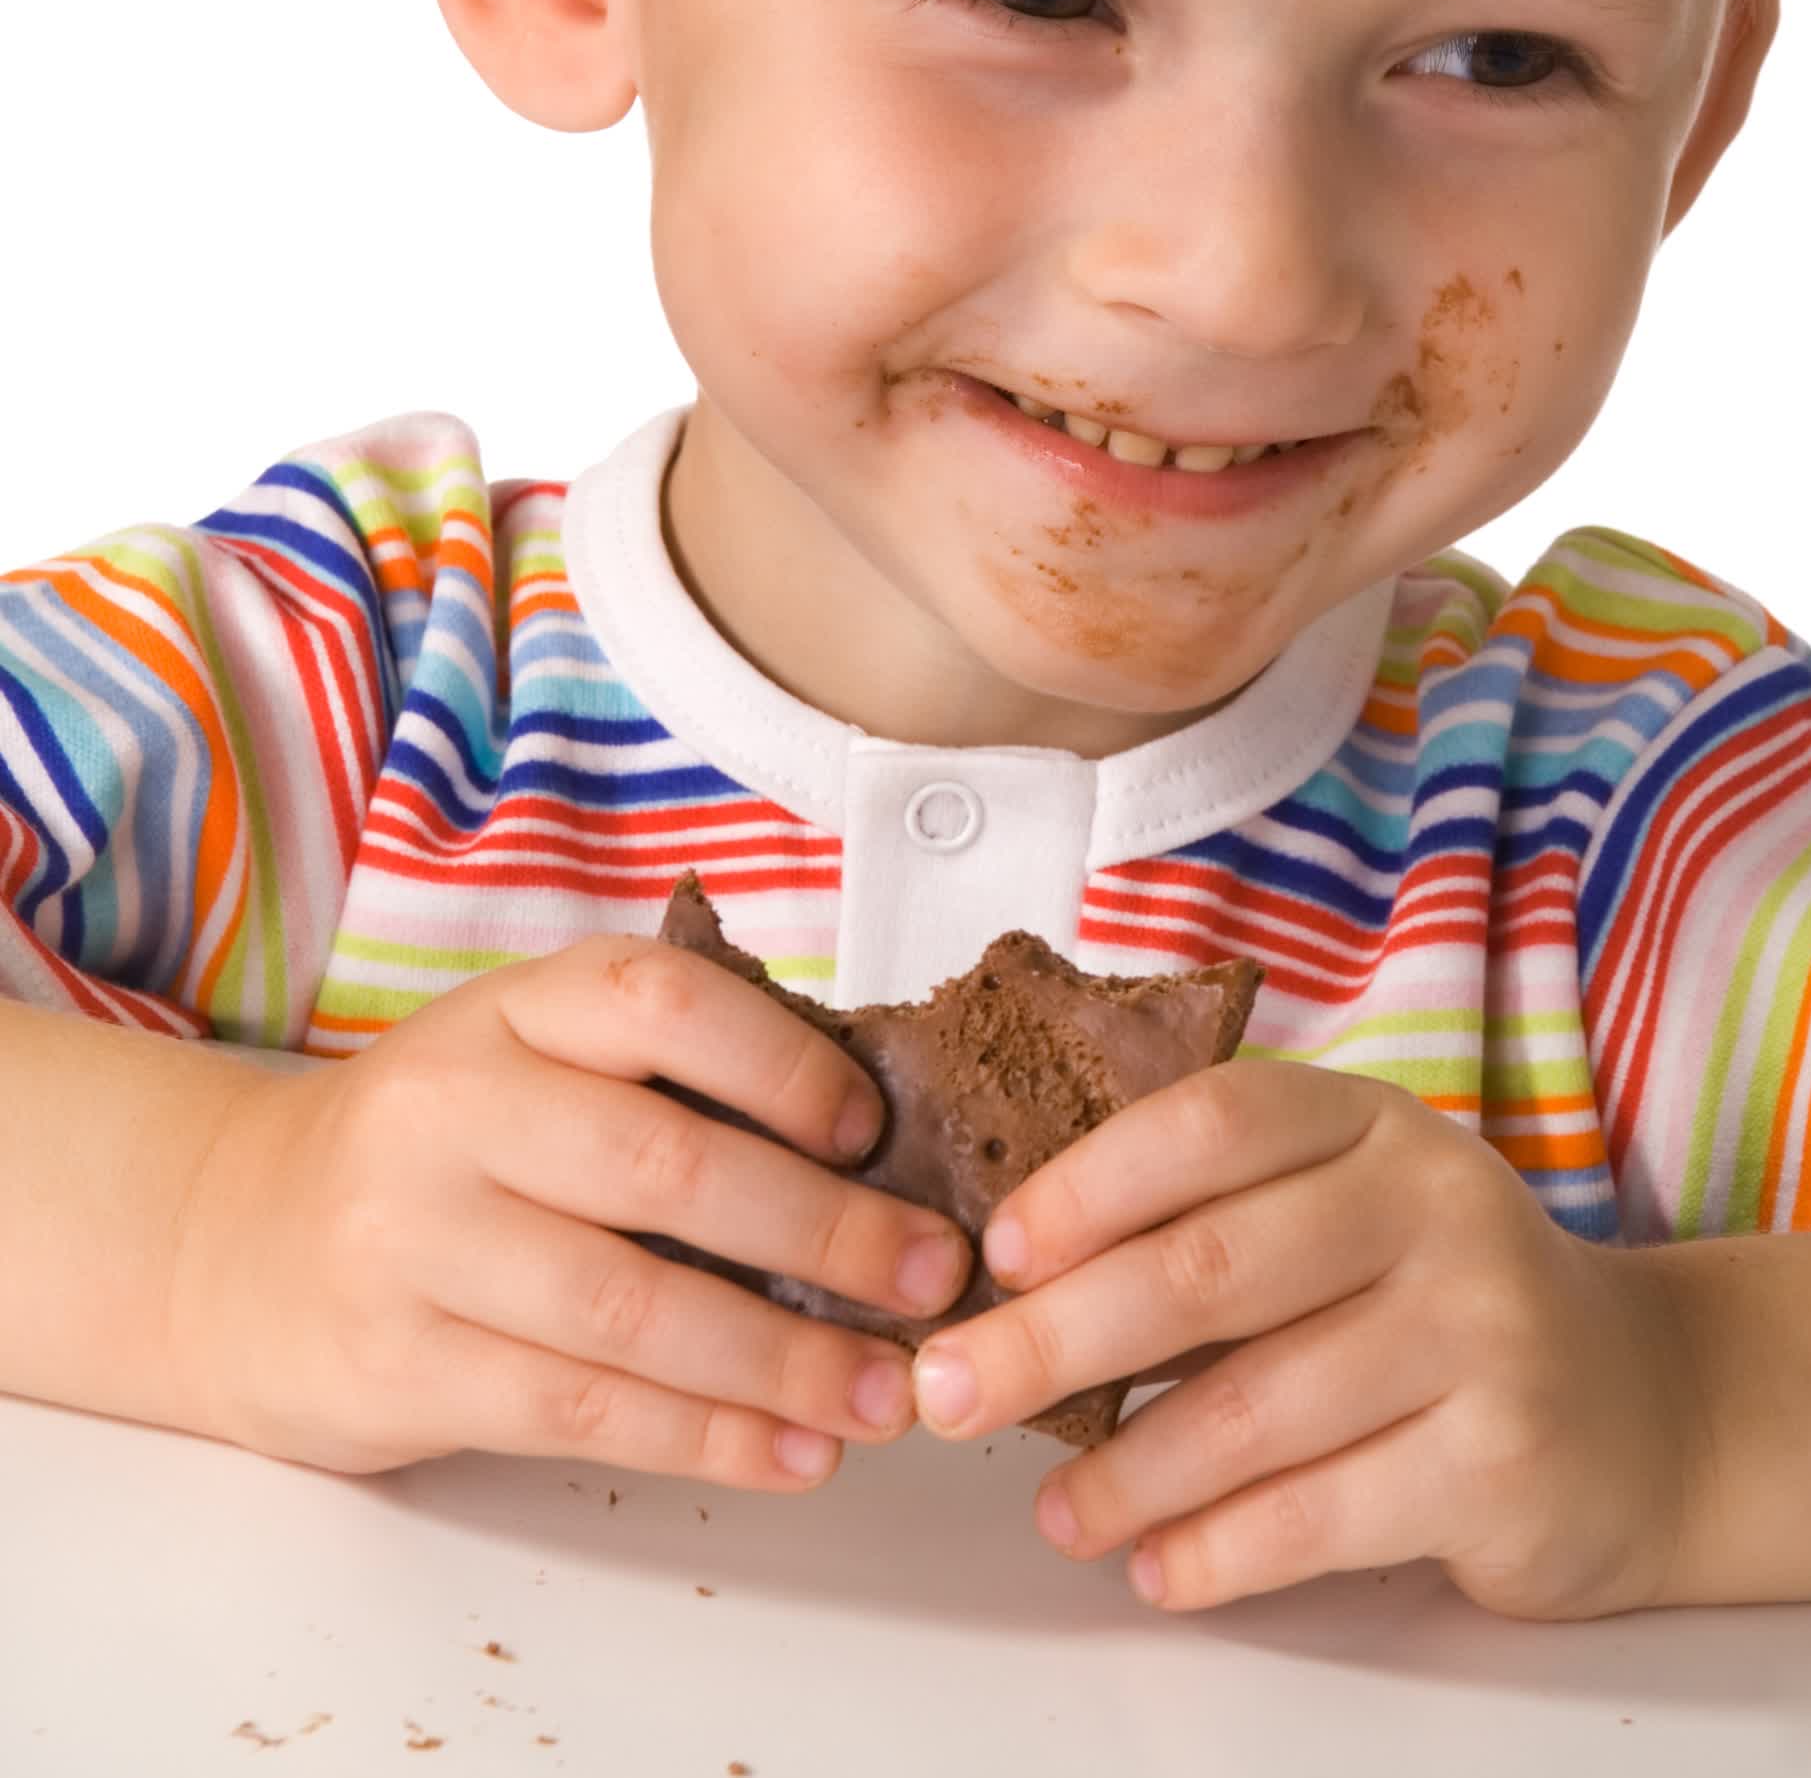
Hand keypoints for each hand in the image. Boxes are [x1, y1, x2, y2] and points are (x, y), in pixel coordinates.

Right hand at [167, 937, 971, 1490]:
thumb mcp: (528, 1056)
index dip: (780, 1062)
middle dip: (822, 1231)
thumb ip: (662, 1078)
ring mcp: (414, 1239)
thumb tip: (877, 1151)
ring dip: (782, 1360)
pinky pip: (578, 1409)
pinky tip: (791, 1449)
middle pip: (664, 1168)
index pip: (661, 1003)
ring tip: (884, 1392)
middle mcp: (453, 1107)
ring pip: (631, 1309)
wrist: (237, 1243)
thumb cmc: (444, 1146)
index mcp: (512, 1007)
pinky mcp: (398, 1365)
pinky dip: (704, 1436)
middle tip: (931, 1279)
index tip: (874, 1129)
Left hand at [908, 1058, 1698, 1618]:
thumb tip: (1020, 1279)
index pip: (1214, 1122)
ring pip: (1255, 1408)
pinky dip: (1217, 1550)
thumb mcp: (1355, 1212)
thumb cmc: (1444, 1305)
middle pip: (1210, 1266)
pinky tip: (1156, 1566)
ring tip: (1055, 1510)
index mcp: (1376, 1124)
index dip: (1091, 1181)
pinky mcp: (1500, 1462)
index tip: (996, 1251)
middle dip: (1056, 1335)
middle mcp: (1434, 1208)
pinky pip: (1321, 1515)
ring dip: (1127, 1470)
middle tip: (950, 1388)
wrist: (1645, 1410)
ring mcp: (1477, 1333)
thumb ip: (1223, 1219)